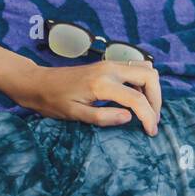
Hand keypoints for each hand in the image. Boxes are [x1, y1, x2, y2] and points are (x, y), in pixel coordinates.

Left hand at [0, 59, 160, 134]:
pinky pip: (136, 67)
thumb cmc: (52, 101)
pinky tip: (137, 97)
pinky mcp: (108, 64)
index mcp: (101, 84)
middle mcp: (110, 69)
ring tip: (148, 110)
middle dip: (156, 100)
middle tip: (153, 120)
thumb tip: (128, 117)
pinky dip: (143, 81)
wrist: (37, 83)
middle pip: (149, 77)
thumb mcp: (74, 115)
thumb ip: (101, 117)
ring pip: (146, 69)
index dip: (148, 116)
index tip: (151, 131)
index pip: (136, 99)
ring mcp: (110, 64)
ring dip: (152, 89)